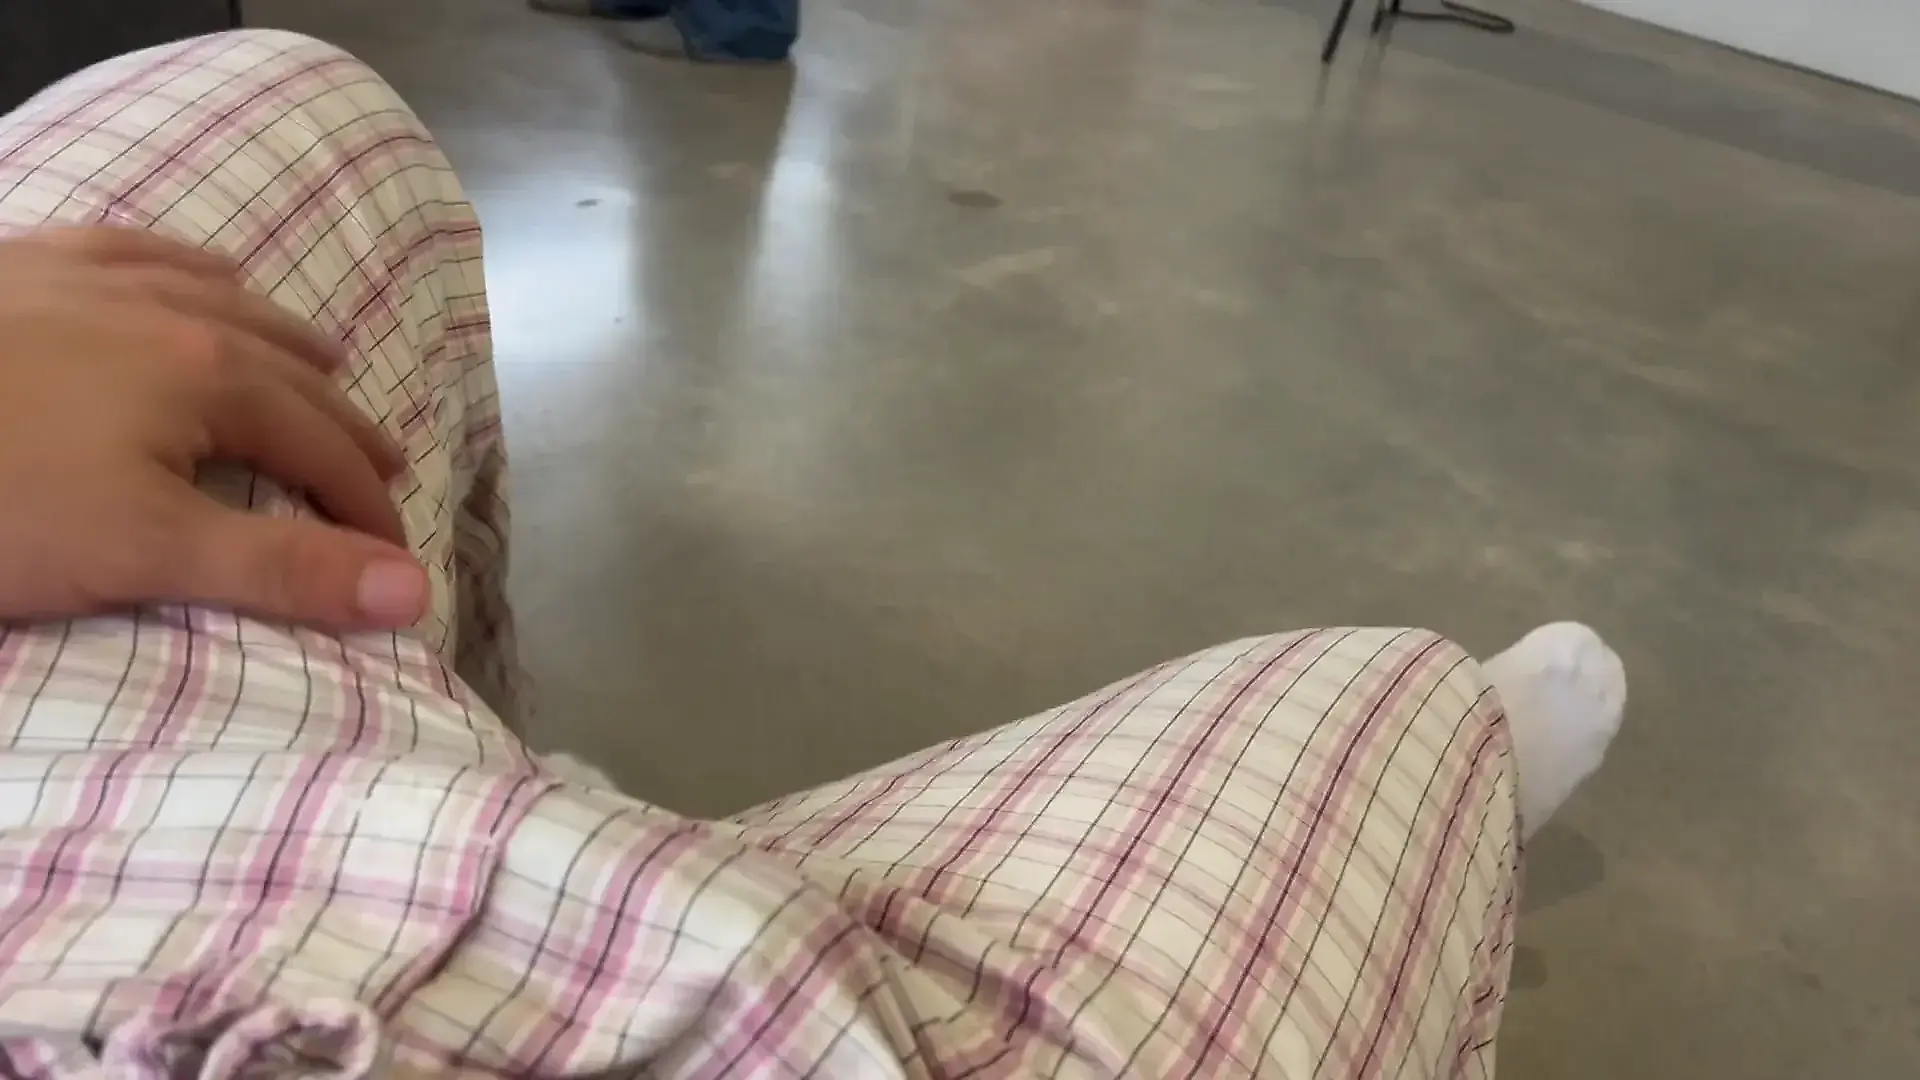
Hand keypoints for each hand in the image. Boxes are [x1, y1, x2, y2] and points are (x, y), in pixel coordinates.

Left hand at [0, 226, 427, 629]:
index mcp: (214, 376)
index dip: (366, 506)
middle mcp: (171, 311)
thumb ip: (284, 570)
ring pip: (221, 302)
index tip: (396, 558)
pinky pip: (132, 249)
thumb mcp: (144, 552)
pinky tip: (202, 272)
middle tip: (380, 468)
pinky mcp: (25, 267)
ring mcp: (95, 280)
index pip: (322, 446)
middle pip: (287, 372)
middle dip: (341, 425)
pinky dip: (186, 266)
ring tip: (323, 363)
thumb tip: (415, 591)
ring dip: (283, 340)